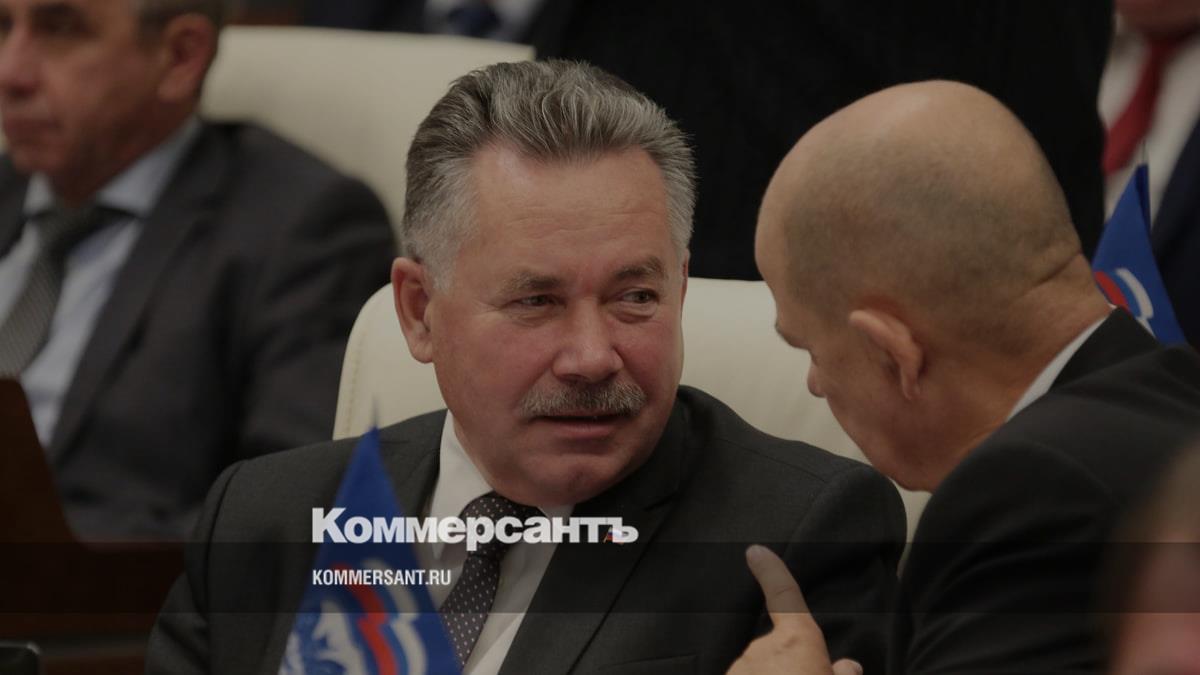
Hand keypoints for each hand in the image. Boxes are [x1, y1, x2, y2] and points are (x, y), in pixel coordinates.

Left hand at [727, 545, 863, 674]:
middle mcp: (762, 649)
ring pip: (758, 670)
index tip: (756, 552)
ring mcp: (739, 667)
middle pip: (775, 649)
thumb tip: (849, 667)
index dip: (771, 572)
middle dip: (787, 667)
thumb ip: (842, 674)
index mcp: (797, 642)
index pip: (784, 596)